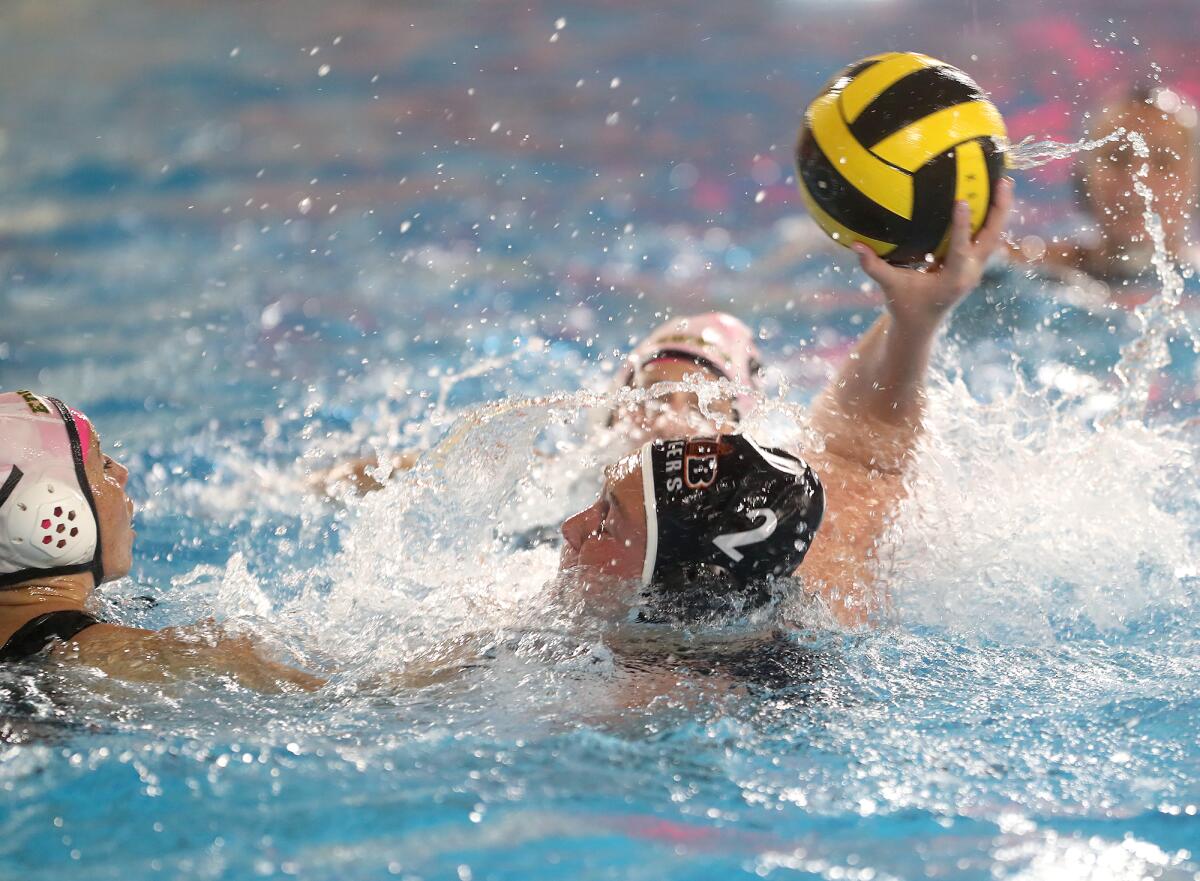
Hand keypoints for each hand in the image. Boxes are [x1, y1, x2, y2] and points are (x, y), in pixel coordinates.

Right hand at [853, 178, 1013, 331]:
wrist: (922, 325)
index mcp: (953, 280)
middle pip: (992, 238)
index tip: (962, 201)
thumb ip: (874, 266)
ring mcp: (975, 269)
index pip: (961, 250)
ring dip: (1000, 210)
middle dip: (1000, 210)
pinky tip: (988, 196)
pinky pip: (986, 237)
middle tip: (1003, 180)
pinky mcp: (973, 264)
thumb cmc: (904, 306)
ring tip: (1003, 181)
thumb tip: (855, 245)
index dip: (962, 225)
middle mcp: (969, 273)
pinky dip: (989, 217)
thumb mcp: (889, 287)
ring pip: (994, 236)